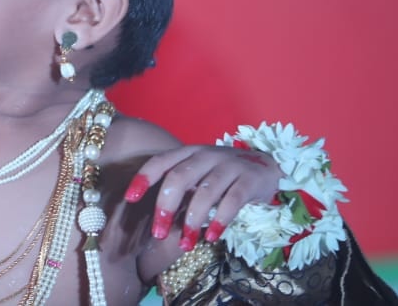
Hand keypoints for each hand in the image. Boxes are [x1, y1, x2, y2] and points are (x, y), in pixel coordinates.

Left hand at [125, 144, 279, 251]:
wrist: (267, 164)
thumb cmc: (222, 174)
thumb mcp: (198, 173)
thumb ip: (180, 187)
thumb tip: (156, 217)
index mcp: (188, 153)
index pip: (160, 162)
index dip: (144, 178)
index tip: (130, 199)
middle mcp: (205, 156)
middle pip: (178, 179)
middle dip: (165, 207)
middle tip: (158, 234)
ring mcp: (228, 166)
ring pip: (205, 193)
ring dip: (192, 220)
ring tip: (186, 244)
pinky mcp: (249, 179)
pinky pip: (232, 200)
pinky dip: (220, 220)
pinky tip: (212, 237)